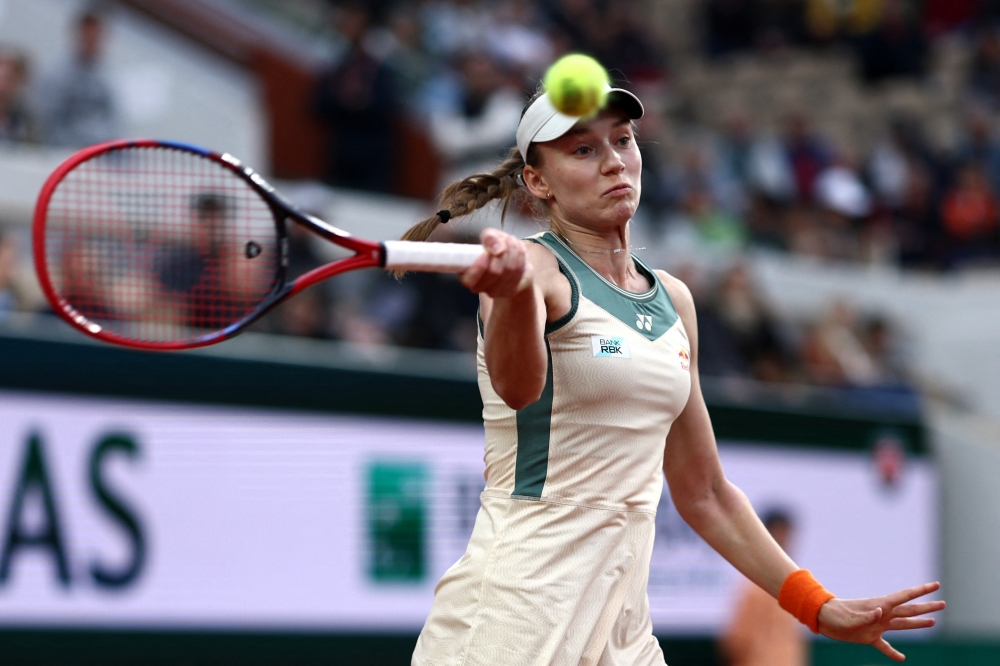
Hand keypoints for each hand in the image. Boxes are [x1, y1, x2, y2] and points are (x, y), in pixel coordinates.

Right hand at [459, 228, 531, 297]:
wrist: (512, 259)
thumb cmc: (495, 248)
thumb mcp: (490, 236)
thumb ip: (489, 238)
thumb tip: (498, 250)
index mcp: (466, 275)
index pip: (469, 280)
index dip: (479, 267)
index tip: (486, 253)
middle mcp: (479, 287)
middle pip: (494, 272)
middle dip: (503, 252)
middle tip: (506, 239)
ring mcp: (495, 292)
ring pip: (509, 271)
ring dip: (514, 251)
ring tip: (512, 241)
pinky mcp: (510, 291)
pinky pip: (519, 273)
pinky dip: (521, 257)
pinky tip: (519, 250)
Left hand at [817, 581, 944, 661]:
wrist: (821, 619)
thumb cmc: (834, 614)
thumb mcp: (850, 617)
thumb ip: (866, 617)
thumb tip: (881, 612)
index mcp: (879, 605)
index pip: (905, 597)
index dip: (921, 591)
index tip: (935, 584)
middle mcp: (882, 614)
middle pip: (909, 610)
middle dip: (926, 607)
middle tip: (943, 603)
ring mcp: (877, 626)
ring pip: (902, 625)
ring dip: (917, 624)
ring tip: (933, 622)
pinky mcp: (869, 637)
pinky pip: (885, 646)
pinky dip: (893, 653)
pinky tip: (902, 659)